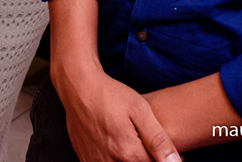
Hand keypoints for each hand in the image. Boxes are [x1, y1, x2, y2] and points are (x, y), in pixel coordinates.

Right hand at [59, 67, 178, 161]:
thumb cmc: (110, 95)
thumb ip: (159, 140)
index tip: (160, 142)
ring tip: (127, 138)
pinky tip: (113, 141)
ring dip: (128, 156)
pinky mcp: (85, 158)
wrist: (78, 86)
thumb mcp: (140, 110)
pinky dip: (112, 157)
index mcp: (128, 154)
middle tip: (142, 138)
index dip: (163, 156)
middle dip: (145, 156)